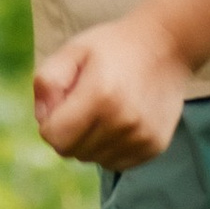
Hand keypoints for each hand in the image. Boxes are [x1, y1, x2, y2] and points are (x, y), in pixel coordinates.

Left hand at [33, 12, 190, 168]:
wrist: (167, 46)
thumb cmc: (112, 48)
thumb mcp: (72, 51)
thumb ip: (46, 82)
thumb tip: (42, 120)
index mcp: (100, 96)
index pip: (55, 138)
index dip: (50, 123)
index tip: (62, 104)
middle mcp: (123, 122)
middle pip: (72, 152)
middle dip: (69, 132)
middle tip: (84, 104)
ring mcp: (142, 137)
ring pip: (94, 160)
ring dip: (90, 141)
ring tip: (104, 110)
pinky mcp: (154, 146)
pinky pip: (116, 163)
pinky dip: (110, 147)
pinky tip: (119, 121)